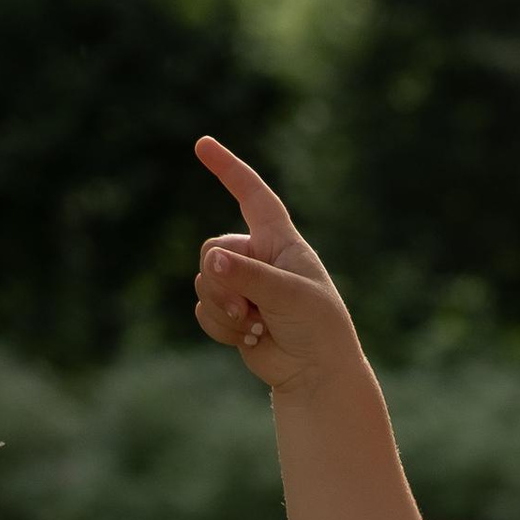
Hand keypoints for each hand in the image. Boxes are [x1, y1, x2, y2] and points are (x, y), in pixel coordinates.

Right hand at [190, 136, 359, 393]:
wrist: (317, 375)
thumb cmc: (317, 328)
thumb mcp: (289, 296)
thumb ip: (248, 276)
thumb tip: (210, 263)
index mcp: (280, 241)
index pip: (253, 195)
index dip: (229, 169)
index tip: (203, 145)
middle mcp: (258, 257)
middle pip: (212, 250)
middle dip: (223, 282)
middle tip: (250, 309)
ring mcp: (242, 285)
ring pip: (204, 281)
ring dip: (224, 309)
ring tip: (256, 327)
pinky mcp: (230, 313)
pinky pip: (204, 309)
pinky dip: (221, 328)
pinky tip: (249, 339)